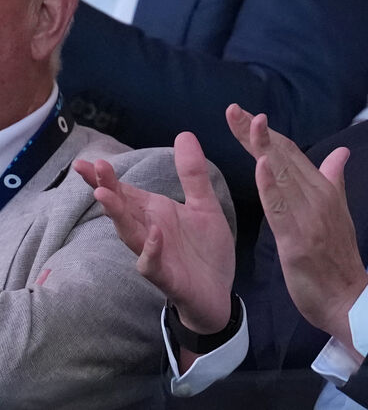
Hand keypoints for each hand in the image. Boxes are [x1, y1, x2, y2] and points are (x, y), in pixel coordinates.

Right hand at [76, 132, 234, 333]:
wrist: (220, 292)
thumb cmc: (205, 249)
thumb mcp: (203, 205)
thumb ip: (192, 173)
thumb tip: (184, 134)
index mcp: (155, 214)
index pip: (126, 192)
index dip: (106, 178)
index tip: (88, 160)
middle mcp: (149, 232)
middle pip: (122, 209)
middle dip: (106, 189)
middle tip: (91, 169)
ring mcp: (156, 256)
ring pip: (130, 235)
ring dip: (118, 216)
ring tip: (105, 196)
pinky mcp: (168, 278)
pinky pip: (153, 264)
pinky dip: (151, 250)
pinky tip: (153, 234)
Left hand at [225, 104, 367, 349]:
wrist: (349, 299)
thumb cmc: (338, 259)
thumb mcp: (338, 213)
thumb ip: (333, 180)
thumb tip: (341, 152)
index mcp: (323, 190)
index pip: (290, 153)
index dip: (266, 133)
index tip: (242, 115)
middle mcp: (317, 198)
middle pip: (283, 157)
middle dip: (256, 132)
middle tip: (232, 109)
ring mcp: (308, 218)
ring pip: (282, 176)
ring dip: (262, 147)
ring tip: (245, 123)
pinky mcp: (298, 240)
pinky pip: (281, 209)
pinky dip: (270, 185)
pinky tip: (260, 164)